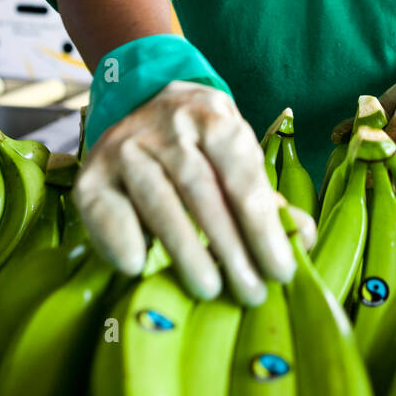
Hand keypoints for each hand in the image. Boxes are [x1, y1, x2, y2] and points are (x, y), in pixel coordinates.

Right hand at [72, 80, 302, 304]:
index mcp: (213, 118)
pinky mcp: (92, 173)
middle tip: (251, 293)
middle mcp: (166, 126)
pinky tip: (139, 266)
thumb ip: (266, 198)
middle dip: (230, 247)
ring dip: (185, 249)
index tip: (281, 272)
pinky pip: (106, 210)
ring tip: (209, 289)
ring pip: (158, 201)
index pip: (242, 177)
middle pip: (202, 191)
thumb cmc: (202, 145)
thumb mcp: (237, 156)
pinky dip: (122, 239)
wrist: (141, 103)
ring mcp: (125, 146)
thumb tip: (302, 237)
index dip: (263, 228)